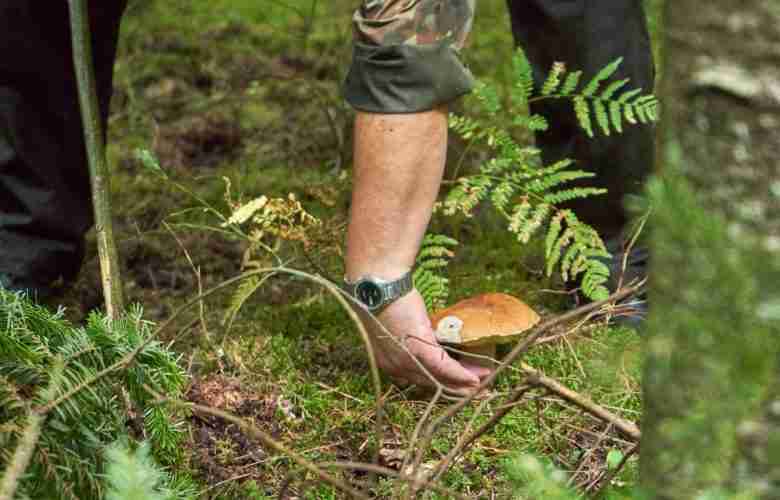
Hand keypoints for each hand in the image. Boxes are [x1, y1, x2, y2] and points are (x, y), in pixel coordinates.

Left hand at [355, 289, 491, 395]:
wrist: (378, 285)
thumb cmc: (385, 298)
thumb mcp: (397, 324)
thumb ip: (412, 338)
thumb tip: (432, 337)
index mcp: (389, 361)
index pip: (418, 378)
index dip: (440, 382)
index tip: (457, 384)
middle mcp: (395, 367)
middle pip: (430, 383)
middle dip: (455, 388)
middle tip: (475, 389)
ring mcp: (406, 360)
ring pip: (439, 378)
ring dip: (462, 382)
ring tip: (481, 381)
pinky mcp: (418, 349)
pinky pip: (443, 366)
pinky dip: (460, 373)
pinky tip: (474, 377)